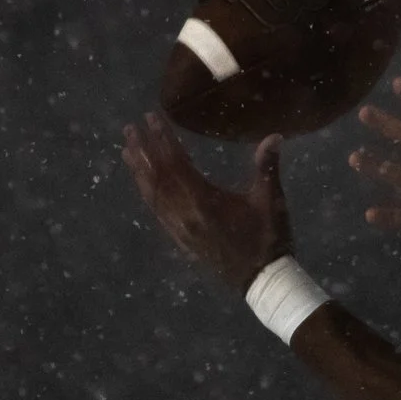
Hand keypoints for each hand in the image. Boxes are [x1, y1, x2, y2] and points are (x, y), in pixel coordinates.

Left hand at [121, 112, 292, 292]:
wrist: (261, 280)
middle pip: (157, 178)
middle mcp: (184, 214)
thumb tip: (274, 136)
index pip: (176, 164)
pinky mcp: (180, 240)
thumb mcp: (271, 200)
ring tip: (126, 151)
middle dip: (143, 151)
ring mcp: (180, 229)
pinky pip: (157, 212)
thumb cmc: (267, 237)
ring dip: (139, 171)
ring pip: (152, 196)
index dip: (163, 140)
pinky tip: (142, 185)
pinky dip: (146, 193)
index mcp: (203, 201)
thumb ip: (267, 167)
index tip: (151, 118)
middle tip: (129, 129)